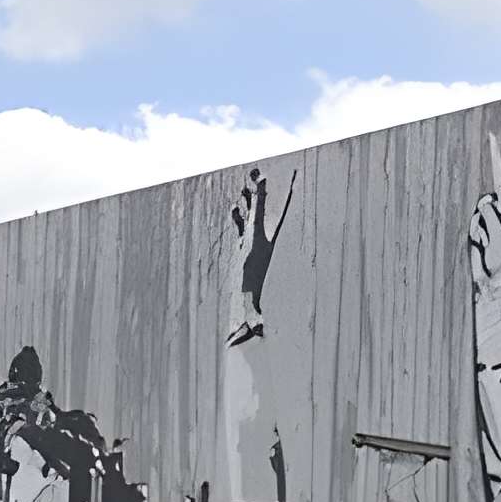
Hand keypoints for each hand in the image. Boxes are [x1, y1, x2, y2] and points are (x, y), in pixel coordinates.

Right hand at [230, 167, 294, 314]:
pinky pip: (241, 228)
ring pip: (250, 216)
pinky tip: (234, 207)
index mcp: (261, 247)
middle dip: (257, 192)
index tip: (266, 179)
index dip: (262, 198)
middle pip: (259, 210)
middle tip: (256, 172)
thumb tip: (257, 330)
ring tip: (248, 182)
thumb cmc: (249, 304)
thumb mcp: (249, 307)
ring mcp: (252, 244)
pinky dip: (237, 217)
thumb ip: (253, 316)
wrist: (248, 308)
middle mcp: (259, 242)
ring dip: (249, 200)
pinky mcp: (243, 249)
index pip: (262, 217)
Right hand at [469, 127, 500, 309]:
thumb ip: (491, 219)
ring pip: (483, 205)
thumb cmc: (499, 259)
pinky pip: (474, 217)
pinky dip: (476, 230)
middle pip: (500, 176)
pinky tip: (481, 241)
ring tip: (491, 242)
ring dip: (485, 226)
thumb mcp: (500, 241)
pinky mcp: (476, 218)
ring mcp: (490, 210)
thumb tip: (484, 201)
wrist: (487, 274)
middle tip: (491, 135)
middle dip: (494, 156)